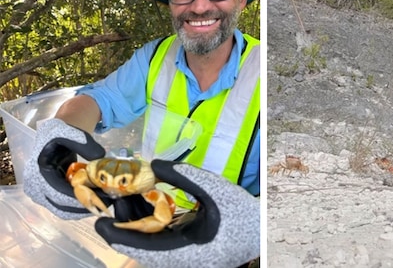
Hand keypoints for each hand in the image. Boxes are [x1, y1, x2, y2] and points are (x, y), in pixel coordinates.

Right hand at [23, 118, 109, 219]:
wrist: (51, 139)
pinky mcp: (49, 199)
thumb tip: (100, 156)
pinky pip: (66, 208)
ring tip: (106, 201)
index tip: (103, 198)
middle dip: (87, 206)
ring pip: (65, 211)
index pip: (59, 194)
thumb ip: (83, 143)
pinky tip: (98, 200)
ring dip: (85, 209)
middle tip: (109, 202)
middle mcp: (35, 189)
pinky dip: (82, 207)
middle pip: (62, 207)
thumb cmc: (58, 135)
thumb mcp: (69, 132)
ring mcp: (41, 196)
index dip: (82, 199)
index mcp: (37, 174)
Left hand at [95, 160, 259, 267]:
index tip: (99, 220)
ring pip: (148, 248)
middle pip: (140, 248)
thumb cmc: (242, 213)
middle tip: (112, 203)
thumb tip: (153, 164)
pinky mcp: (186, 258)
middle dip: (124, 226)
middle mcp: (179, 262)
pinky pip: (160, 247)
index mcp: (184, 251)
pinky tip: (148, 211)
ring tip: (127, 203)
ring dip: (136, 227)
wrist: (262, 232)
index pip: (140, 246)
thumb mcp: (215, 189)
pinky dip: (150, 231)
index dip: (116, 234)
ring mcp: (183, 263)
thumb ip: (184, 176)